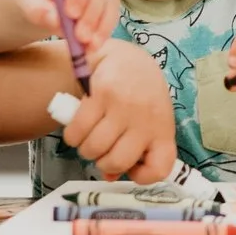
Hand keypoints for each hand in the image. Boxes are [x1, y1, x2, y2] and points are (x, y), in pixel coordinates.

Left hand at [23, 0, 119, 56]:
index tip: (71, 15)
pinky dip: (103, 32)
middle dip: (90, 15)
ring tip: (88, 47)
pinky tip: (94, 47)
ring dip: (100, 27)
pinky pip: (111, 16)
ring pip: (109, 4)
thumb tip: (54, 20)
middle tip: (80, 37)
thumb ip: (38, 7)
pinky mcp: (109, 0)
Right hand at [58, 40, 178, 182]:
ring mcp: (124, 107)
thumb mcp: (147, 123)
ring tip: (88, 139)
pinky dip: (72, 136)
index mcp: (163, 130)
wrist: (127, 57)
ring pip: (94, 148)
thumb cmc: (140, 96)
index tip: (131, 168)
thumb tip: (109, 177)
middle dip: (102, 163)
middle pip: (118, 161)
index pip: (159, 168)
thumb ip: (134, 151)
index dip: (142, 177)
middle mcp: (146, 120)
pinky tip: (77, 130)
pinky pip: (78, 131)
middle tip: (100, 151)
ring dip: (85, 150)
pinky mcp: (101, 95)